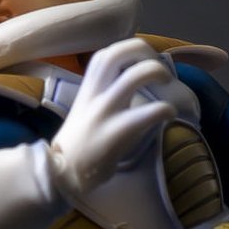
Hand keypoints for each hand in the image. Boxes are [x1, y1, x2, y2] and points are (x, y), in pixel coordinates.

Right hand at [50, 38, 177, 195]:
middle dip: (143, 51)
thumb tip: (127, 91)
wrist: (60, 178)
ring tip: (167, 83)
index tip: (141, 61)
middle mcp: (94, 98)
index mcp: (86, 93)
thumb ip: (101, 100)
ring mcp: (104, 114)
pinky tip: (169, 115)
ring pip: (135, 76)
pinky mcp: (115, 134)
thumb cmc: (74, 151)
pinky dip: (166, 109)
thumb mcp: (83, 117)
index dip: (127, 50)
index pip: (103, 56)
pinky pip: (149, 112)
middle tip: (157, 66)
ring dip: (158, 72)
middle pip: (116, 55)